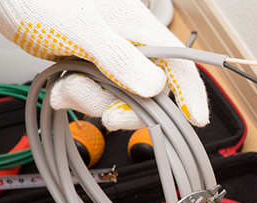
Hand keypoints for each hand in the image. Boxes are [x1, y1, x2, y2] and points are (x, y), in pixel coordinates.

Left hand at [0, 0, 208, 127]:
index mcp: (138, 28)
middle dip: (124, 107)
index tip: (195, 120)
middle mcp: (129, 44)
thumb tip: (156, 88)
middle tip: (105, 115)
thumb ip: (118, 59)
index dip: (191, 94)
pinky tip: (60, 86)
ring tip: (66, 85)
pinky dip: (77, 96)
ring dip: (91, 101)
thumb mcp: (79, 28)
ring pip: (119, 97)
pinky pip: (95, 93)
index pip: (179, 65)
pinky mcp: (89, 65)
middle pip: (150, 92)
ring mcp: (109, 57)